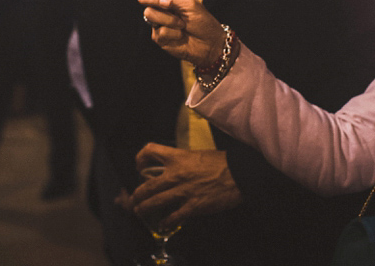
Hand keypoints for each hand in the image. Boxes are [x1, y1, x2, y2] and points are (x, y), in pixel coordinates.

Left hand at [124, 143, 242, 229]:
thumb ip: (182, 160)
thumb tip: (173, 166)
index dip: (140, 157)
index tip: (139, 165)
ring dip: (145, 208)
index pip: (150, 150)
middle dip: (137, 194)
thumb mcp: (196, 154)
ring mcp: (183, 191)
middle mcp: (175, 174)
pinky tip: (163, 225)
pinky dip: (166, 222)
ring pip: (155, 201)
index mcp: (177, 157)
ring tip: (139, 211)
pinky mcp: (193, 206)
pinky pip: (174, 216)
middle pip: (148, 185)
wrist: (239, 174)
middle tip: (134, 199)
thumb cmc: (221, 162)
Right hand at [135, 0, 225, 69]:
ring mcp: (158, 21)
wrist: (210, 44)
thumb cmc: (202, 22)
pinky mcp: (158, 36)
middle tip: (168, 4)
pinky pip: (158, 31)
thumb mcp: (188, 4)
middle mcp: (161, 6)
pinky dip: (172, 33)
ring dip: (169, 19)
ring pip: (149, 13)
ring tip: (182, 25)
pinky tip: (180, 35)